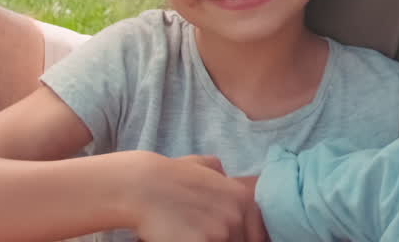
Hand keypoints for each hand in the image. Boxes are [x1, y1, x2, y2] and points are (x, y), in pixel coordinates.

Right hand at [125, 153, 266, 241]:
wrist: (141, 185)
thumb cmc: (168, 176)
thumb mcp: (203, 165)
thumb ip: (221, 174)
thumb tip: (226, 180)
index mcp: (243, 198)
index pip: (257, 236)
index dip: (243, 239)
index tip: (229, 238)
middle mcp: (238, 215)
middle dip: (225, 241)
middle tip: (202, 234)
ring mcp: (222, 231)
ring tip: (189, 235)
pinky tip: (180, 239)